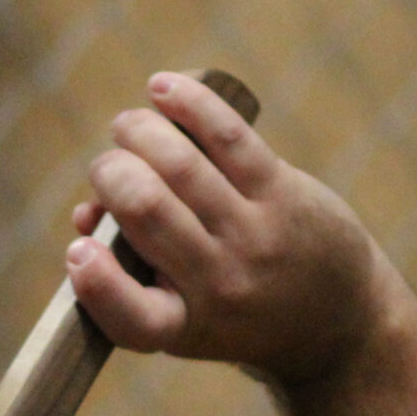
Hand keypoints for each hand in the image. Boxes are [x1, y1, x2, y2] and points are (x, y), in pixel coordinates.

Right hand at [66, 72, 400, 387]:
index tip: (80, 249)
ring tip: (129, 129)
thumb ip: (125, 272)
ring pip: (181, 165)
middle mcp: (219, 285)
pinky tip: (162, 88)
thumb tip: (87, 213)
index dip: (96, 283)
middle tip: (108, 169)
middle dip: (109, 172)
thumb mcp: (179, 316)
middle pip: (146, 209)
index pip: (131, 318)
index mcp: (181, 327)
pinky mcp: (282, 192)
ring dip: (138, 132)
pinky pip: (227, 136)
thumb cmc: (232, 307)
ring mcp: (255, 236)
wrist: (336, 317)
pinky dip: (187, 104)